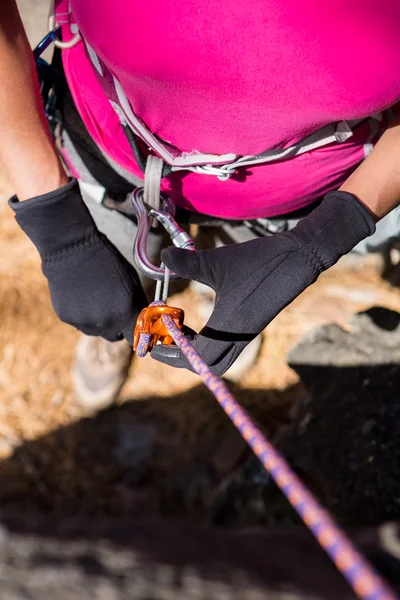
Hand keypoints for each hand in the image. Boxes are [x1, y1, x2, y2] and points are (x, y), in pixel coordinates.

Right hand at [9, 179, 146, 342]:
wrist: (72, 248)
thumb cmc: (107, 260)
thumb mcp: (132, 281)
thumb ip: (137, 304)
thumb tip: (142, 317)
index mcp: (125, 314)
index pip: (135, 338)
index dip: (136, 333)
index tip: (135, 327)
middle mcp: (105, 323)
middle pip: (115, 336)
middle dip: (117, 326)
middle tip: (114, 308)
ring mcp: (84, 322)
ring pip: (96, 331)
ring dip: (98, 321)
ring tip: (95, 297)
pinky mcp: (67, 318)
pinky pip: (79, 322)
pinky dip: (81, 314)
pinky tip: (80, 295)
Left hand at [151, 191, 374, 374]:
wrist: (298, 257)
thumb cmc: (258, 260)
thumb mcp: (217, 261)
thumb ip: (188, 263)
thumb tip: (163, 255)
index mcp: (229, 328)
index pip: (196, 358)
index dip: (172, 356)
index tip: (154, 346)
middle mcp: (239, 337)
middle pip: (208, 365)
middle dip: (184, 359)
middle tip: (165, 341)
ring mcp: (248, 333)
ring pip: (220, 357)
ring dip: (198, 352)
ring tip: (180, 331)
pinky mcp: (254, 325)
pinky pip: (228, 346)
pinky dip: (210, 342)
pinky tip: (200, 322)